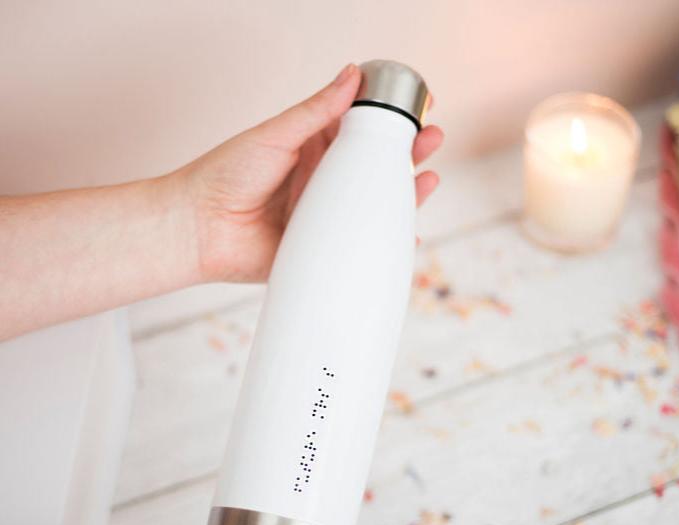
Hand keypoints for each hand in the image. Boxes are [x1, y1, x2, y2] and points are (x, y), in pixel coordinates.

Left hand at [173, 63, 443, 282]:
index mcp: (313, 150)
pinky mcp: (319, 248)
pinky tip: (407, 237)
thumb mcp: (275, 135)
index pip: (361, 131)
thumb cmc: (226, 175)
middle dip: (407, 154)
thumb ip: (315, 111)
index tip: (417, 109)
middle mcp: (322, 182)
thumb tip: (351, 74)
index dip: (390, 121)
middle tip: (431, 140)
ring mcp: (323, 216)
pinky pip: (356, 245)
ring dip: (404, 195)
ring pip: (371, 206)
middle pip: (374, 168)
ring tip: (429, 179)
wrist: (198, 228)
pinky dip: (381, 242)